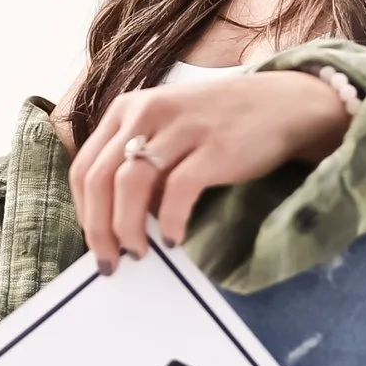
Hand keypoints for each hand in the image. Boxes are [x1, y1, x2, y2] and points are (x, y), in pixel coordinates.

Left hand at [68, 67, 353, 270]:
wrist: (281, 104)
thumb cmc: (217, 125)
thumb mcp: (164, 130)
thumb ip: (136, 163)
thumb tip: (112, 222)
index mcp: (126, 109)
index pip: (83, 167)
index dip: (83, 212)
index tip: (94, 243)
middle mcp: (146, 112)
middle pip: (100, 179)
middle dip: (98, 229)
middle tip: (109, 261)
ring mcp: (180, 128)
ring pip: (129, 185)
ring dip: (127, 228)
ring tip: (138, 253)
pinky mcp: (214, 147)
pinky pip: (177, 191)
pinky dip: (170, 221)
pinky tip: (173, 240)